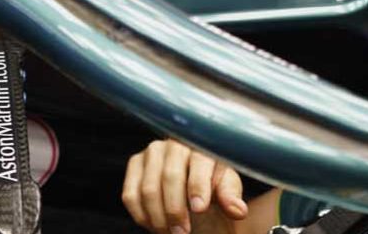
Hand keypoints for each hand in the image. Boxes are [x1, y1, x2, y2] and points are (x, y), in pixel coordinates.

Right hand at [122, 140, 247, 233]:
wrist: (194, 183)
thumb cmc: (213, 183)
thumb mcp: (227, 189)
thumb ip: (231, 196)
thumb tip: (237, 210)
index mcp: (201, 143)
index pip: (198, 162)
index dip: (198, 187)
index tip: (199, 209)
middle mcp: (173, 143)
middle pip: (169, 177)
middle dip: (176, 210)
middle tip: (183, 233)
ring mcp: (151, 153)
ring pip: (148, 189)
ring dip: (158, 218)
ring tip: (171, 233)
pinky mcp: (135, 165)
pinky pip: (130, 195)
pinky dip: (142, 215)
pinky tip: (156, 225)